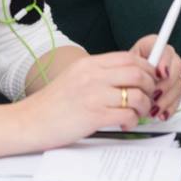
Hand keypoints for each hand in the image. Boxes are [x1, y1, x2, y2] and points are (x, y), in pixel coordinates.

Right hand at [15, 50, 156, 145]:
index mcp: (89, 63)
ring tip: (138, 112)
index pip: (129, 57)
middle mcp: (93, 76)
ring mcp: (94, 95)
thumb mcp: (76, 76)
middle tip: (148, 95)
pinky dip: (132, 121)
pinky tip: (125, 123)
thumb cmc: (53, 102)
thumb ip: (99, 72)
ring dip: (143, 105)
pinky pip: (126, 115)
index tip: (150, 77)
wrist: (30, 120)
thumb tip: (128, 74)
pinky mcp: (93, 116)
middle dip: (150, 85)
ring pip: (136, 95)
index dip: (146, 67)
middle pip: (137, 73)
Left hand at [129, 34, 180, 121]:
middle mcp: (167, 58)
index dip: (165, 61)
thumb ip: (133, 66)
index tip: (160, 73)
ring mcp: (172, 74)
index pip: (165, 48)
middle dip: (167, 84)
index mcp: (153, 47)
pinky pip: (178, 98)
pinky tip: (161, 114)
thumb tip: (141, 74)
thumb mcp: (123, 66)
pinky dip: (170, 108)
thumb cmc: (122, 73)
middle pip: (177, 66)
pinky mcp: (174, 88)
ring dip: (167, 99)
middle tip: (154, 95)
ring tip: (154, 109)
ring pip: (178, 84)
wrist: (122, 84)